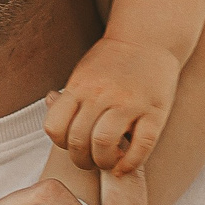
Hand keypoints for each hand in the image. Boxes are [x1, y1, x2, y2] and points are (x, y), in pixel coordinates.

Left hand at [43, 34, 181, 173]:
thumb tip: (50, 105)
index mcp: (80, 87)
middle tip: (90, 161)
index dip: (61, 145)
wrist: (148, 38)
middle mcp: (101, 95)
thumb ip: (69, 95)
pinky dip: (130, 163)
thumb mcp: (83, 73)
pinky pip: (141, 147)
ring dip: (103, 163)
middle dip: (81, 161)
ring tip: (108, 162)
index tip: (72, 146)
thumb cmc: (112, 61)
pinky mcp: (155, 111)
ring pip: (105, 145)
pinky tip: (125, 166)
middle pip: (79, 141)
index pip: (56, 128)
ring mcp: (129, 103)